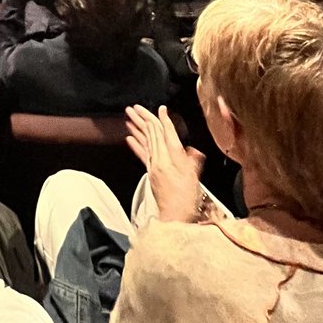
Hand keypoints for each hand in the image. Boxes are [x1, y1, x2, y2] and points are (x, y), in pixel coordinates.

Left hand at [125, 104, 205, 221]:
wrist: (175, 216)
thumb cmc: (187, 199)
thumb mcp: (194, 177)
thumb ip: (192, 161)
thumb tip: (193, 151)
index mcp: (172, 157)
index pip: (165, 132)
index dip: (163, 119)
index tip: (161, 108)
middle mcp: (160, 159)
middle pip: (151, 133)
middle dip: (143, 118)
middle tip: (134, 107)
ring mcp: (153, 165)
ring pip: (145, 140)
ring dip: (136, 127)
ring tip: (128, 116)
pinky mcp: (150, 172)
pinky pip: (141, 154)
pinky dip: (135, 144)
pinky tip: (128, 137)